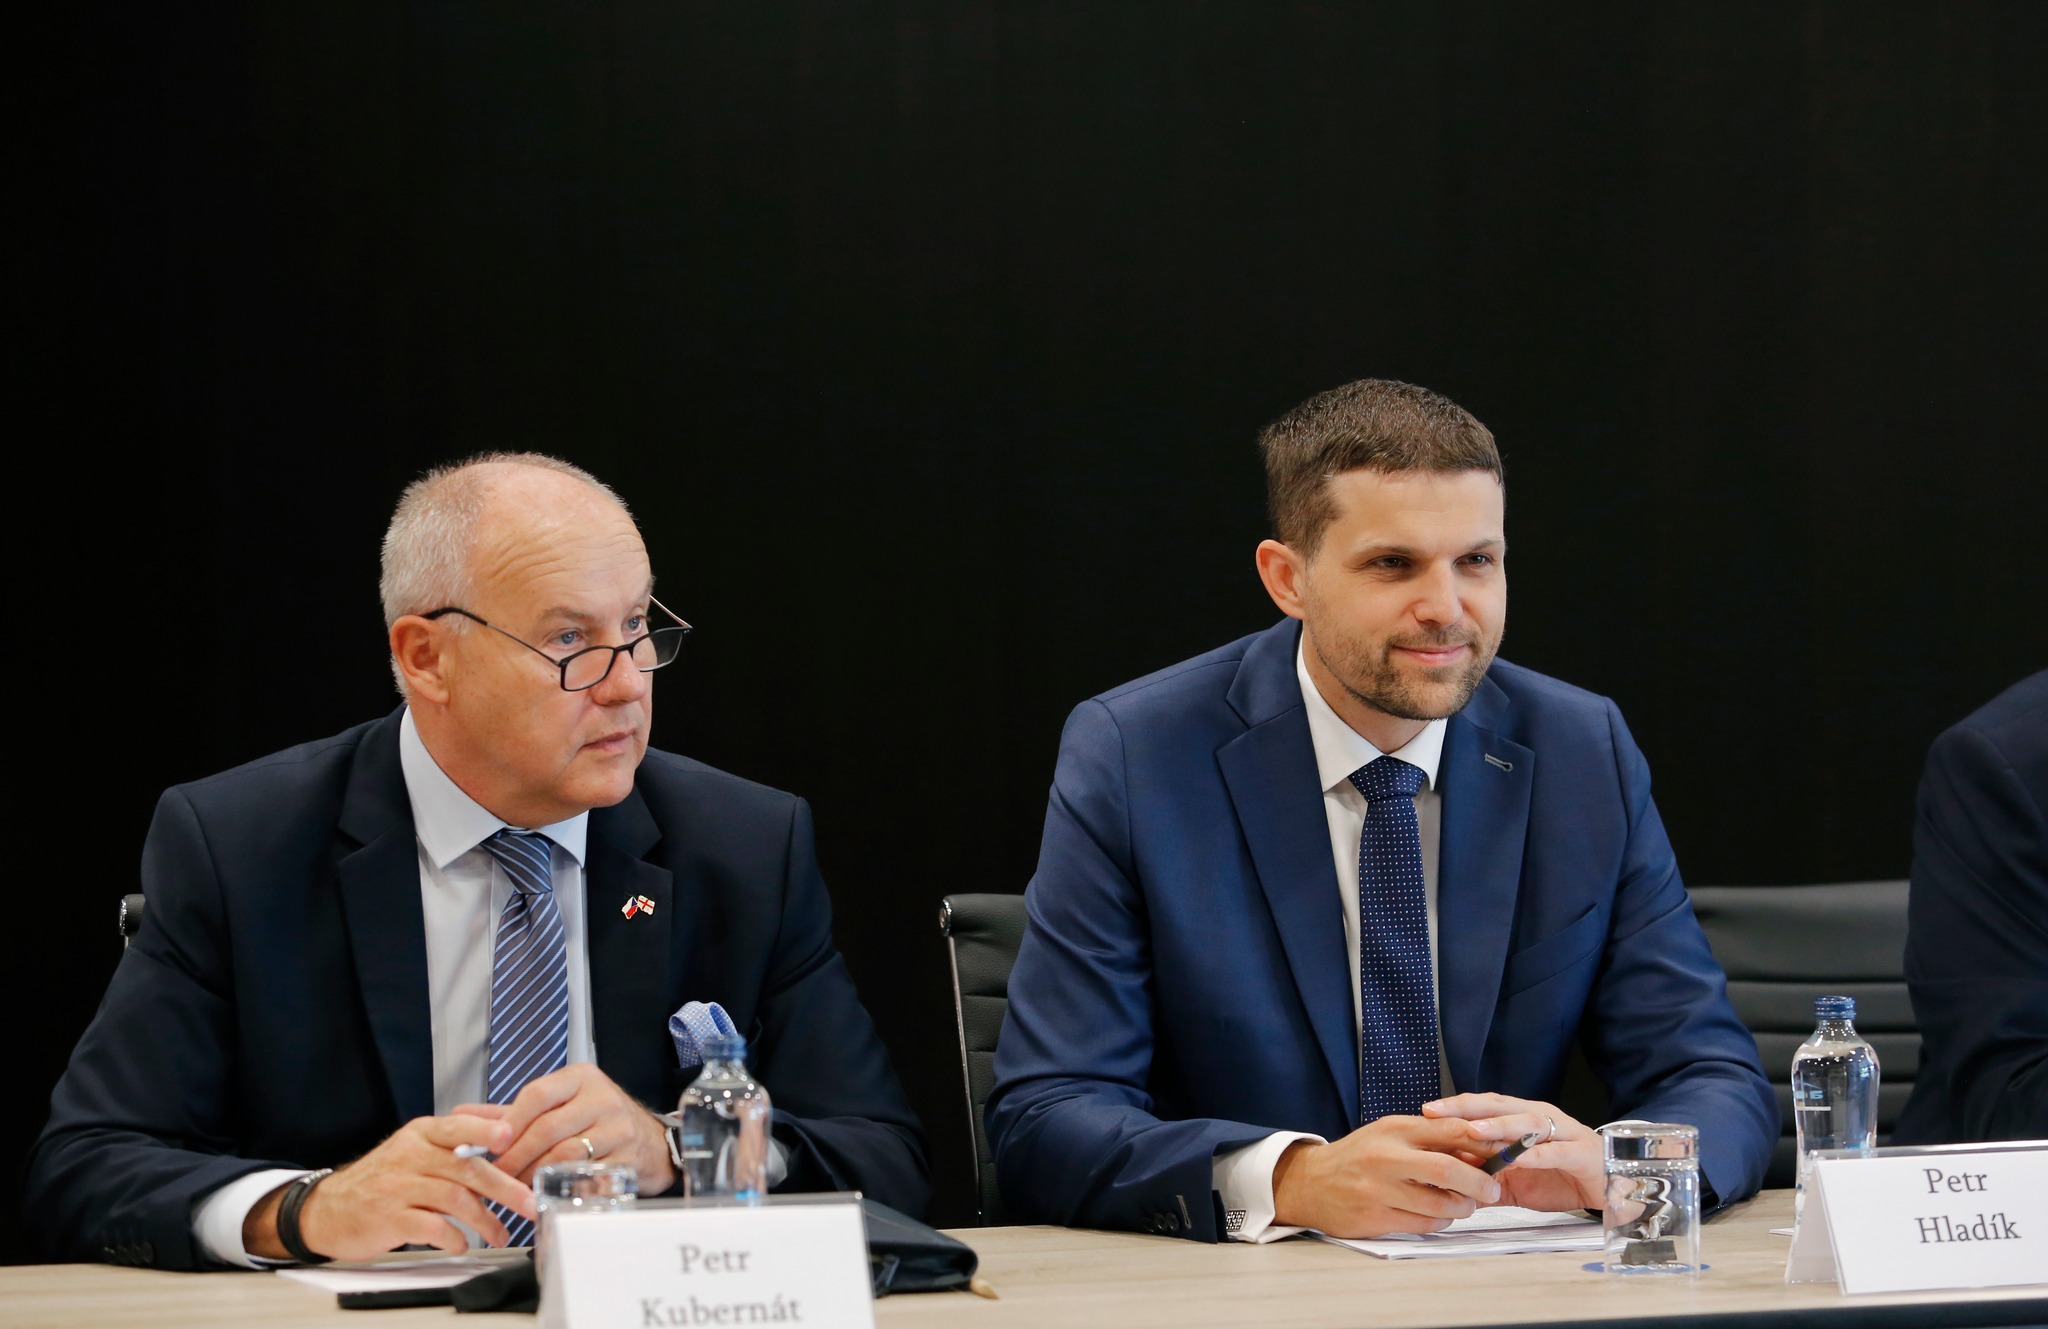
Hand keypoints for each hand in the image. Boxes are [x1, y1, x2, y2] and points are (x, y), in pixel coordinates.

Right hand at [245, 1112, 535, 1260]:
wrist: (329, 1208)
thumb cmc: (385, 1177)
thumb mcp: (417, 1145)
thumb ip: (459, 1134)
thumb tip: (508, 1120)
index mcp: (422, 1133)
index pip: (458, 1124)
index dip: (486, 1129)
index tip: (512, 1135)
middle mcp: (411, 1155)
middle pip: (465, 1168)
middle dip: (504, 1187)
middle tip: (529, 1203)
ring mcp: (398, 1186)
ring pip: (453, 1199)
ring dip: (484, 1220)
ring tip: (501, 1234)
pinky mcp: (389, 1218)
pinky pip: (430, 1227)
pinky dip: (453, 1238)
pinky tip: (463, 1244)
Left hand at [463, 1064, 674, 1193]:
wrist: (651, 1144)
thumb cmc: (596, 1122)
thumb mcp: (559, 1107)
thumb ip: (509, 1112)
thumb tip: (459, 1115)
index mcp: (581, 1078)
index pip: (537, 1094)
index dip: (509, 1122)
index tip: (488, 1145)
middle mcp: (602, 1098)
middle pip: (547, 1128)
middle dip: (515, 1156)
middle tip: (495, 1177)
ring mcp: (618, 1128)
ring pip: (564, 1155)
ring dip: (534, 1175)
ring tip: (516, 1188)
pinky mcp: (627, 1158)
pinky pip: (585, 1176)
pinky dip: (561, 1187)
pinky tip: (545, 1194)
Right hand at [1270, 1115, 1501, 1236]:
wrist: (1311, 1183)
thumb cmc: (1359, 1158)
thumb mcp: (1389, 1135)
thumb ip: (1428, 1140)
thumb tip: (1477, 1150)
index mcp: (1394, 1129)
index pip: (1449, 1130)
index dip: (1483, 1141)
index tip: (1505, 1152)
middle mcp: (1386, 1156)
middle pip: (1448, 1168)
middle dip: (1479, 1182)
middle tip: (1491, 1191)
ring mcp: (1378, 1189)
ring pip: (1439, 1204)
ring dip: (1461, 1207)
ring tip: (1463, 1205)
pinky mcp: (1374, 1217)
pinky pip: (1422, 1224)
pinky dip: (1439, 1222)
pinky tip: (1436, 1216)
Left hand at [1421, 1092, 1603, 1211]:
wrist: (1608, 1187)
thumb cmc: (1560, 1176)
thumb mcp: (1514, 1179)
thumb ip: (1485, 1175)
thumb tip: (1447, 1178)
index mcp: (1522, 1119)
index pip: (1483, 1106)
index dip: (1455, 1107)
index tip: (1426, 1111)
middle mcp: (1540, 1118)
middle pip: (1499, 1105)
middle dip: (1466, 1108)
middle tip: (1437, 1113)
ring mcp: (1562, 1133)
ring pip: (1526, 1123)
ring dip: (1499, 1126)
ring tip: (1473, 1130)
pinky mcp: (1580, 1153)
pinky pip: (1555, 1152)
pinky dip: (1535, 1155)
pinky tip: (1517, 1159)